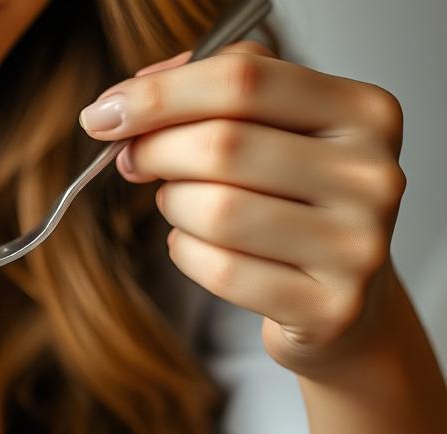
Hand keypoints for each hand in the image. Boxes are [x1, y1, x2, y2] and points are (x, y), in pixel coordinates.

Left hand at [80, 44, 406, 374]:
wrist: (344, 305)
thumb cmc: (298, 211)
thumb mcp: (277, 134)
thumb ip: (216, 92)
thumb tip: (132, 95)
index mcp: (362, 113)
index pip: (245, 81)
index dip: (160, 96)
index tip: (107, 113)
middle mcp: (371, 175)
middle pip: (224, 145)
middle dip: (156, 152)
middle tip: (132, 162)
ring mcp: (355, 246)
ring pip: (217, 212)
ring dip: (173, 207)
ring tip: (179, 207)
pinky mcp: (329, 307)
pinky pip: (222, 272)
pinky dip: (187, 255)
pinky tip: (195, 247)